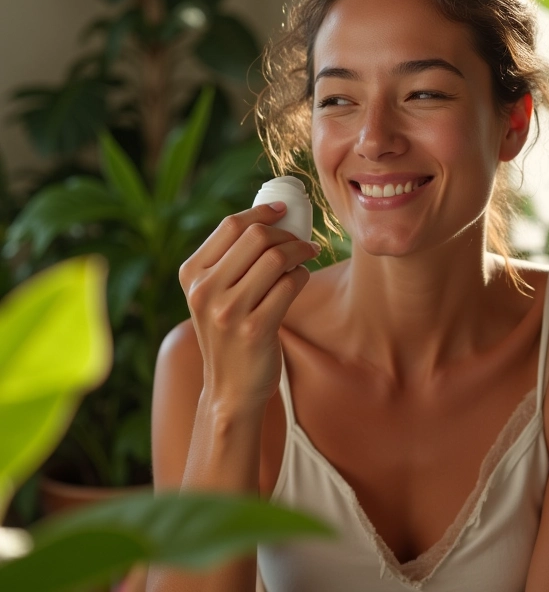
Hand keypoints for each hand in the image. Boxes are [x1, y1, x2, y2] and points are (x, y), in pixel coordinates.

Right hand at [179, 202, 319, 410]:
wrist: (230, 388)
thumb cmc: (228, 333)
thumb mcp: (211, 295)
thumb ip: (228, 261)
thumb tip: (268, 219)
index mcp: (191, 274)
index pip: (230, 225)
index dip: (261, 212)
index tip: (282, 210)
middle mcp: (205, 290)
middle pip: (257, 237)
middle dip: (286, 233)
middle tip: (300, 242)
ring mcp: (229, 311)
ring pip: (276, 258)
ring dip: (300, 252)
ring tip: (306, 257)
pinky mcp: (255, 329)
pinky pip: (290, 284)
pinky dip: (302, 276)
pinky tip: (301, 280)